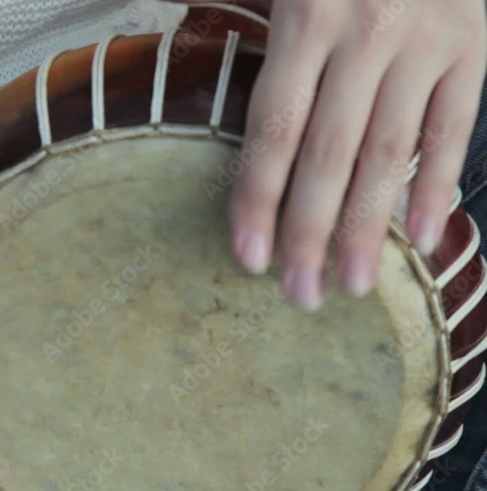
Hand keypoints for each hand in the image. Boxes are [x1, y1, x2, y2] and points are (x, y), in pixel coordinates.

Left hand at [173, 0, 486, 309]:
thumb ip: (249, 23)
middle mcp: (366, 34)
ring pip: (391, 152)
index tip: (247, 256)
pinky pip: (455, 125)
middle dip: (311, 232)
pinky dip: (438, 179)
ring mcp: (427, 42)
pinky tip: (422, 233)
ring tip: (354, 286)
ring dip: (372, 226)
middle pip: (329, 155)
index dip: (257, 198)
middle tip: (298, 296)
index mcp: (306, 15)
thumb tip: (199, 71)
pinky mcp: (476, 45)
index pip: (274, 129)